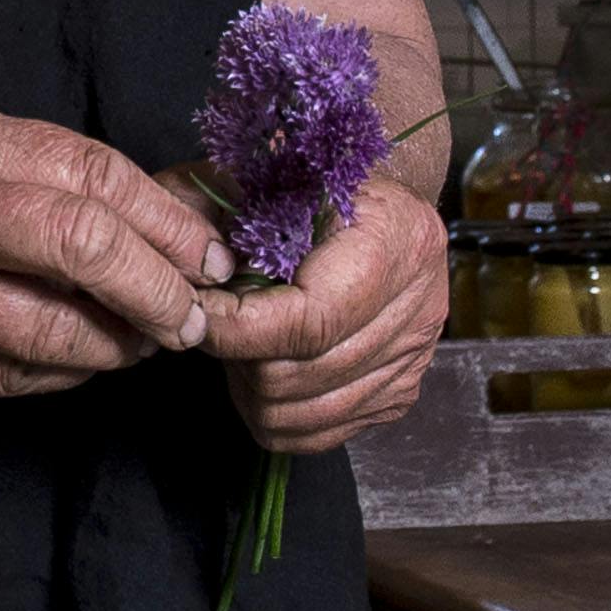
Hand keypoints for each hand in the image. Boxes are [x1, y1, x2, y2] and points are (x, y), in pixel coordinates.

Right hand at [0, 98, 227, 396]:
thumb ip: (23, 172)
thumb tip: (155, 211)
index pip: (88, 171)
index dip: (168, 220)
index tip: (211, 253)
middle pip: (81, 241)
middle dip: (160, 286)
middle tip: (194, 313)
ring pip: (51, 325)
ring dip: (119, 344)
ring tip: (146, 342)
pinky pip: (7, 373)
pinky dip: (62, 373)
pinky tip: (83, 363)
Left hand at [201, 177, 448, 452]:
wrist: (374, 209)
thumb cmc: (315, 186)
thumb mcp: (267, 177)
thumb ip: (224, 216)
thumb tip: (190, 279)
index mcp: (398, 241)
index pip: (309, 322)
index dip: (238, 329)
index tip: (196, 314)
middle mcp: (420, 308)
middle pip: (300, 375)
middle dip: (238, 357)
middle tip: (218, 324)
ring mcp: (414, 359)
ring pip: (303, 413)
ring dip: (252, 388)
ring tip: (240, 344)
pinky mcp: (399, 396)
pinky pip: (319, 434)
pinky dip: (276, 413)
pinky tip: (264, 368)